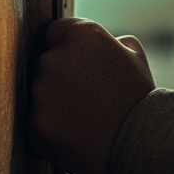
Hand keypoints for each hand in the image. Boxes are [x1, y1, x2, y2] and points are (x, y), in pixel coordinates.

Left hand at [29, 18, 154, 173]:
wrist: (139, 142)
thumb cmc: (138, 96)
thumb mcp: (133, 55)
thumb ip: (110, 41)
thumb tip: (101, 45)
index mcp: (80, 35)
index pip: (56, 31)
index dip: (65, 47)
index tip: (77, 64)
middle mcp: (55, 57)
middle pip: (46, 62)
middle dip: (60, 76)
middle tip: (85, 95)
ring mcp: (41, 91)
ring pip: (39, 92)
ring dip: (54, 102)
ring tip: (83, 116)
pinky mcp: (35, 123)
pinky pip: (37, 122)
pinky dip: (51, 128)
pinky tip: (76, 133)